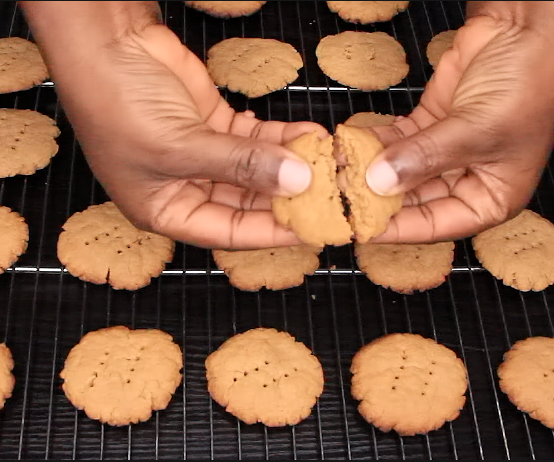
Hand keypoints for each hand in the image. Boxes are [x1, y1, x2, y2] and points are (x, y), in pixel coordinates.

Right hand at [22, 1, 326, 248]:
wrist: (103, 42)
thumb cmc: (115, 103)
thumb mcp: (179, 147)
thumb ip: (241, 165)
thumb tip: (298, 181)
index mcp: (167, 211)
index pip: (231, 232)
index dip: (273, 232)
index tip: (313, 228)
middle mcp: (187, 187)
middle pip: (249, 201)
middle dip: (289, 196)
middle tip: (329, 192)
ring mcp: (204, 155)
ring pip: (257, 168)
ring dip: (291, 164)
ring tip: (328, 162)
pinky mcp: (215, 124)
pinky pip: (255, 138)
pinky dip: (282, 137)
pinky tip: (309, 135)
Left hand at [364, 1, 553, 243]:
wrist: (525, 25)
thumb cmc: (526, 83)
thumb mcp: (477, 129)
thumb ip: (426, 158)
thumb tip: (378, 182)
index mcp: (493, 198)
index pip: (437, 224)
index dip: (399, 228)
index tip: (361, 228)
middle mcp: (468, 180)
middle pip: (414, 200)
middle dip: (377, 198)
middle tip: (340, 200)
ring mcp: (446, 152)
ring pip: (401, 170)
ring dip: (370, 170)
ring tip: (336, 173)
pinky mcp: (429, 124)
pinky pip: (396, 141)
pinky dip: (374, 143)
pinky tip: (349, 146)